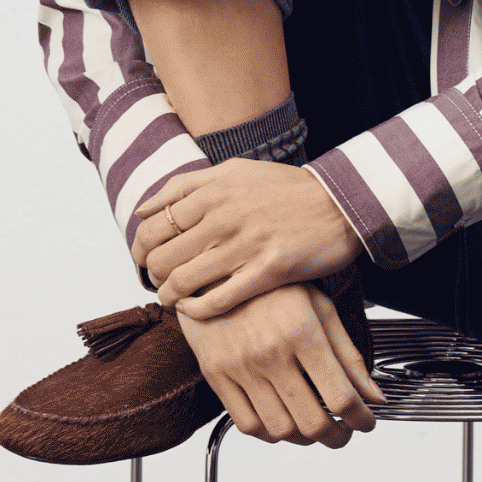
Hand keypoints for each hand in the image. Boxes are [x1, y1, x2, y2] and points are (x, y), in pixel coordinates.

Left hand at [134, 160, 361, 317]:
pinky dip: (195, 310)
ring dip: (169, 296)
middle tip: (159, 282)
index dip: (140, 249)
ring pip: (183, 282)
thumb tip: (143, 208)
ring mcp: (245, 246)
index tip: (145, 260)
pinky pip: (217, 300)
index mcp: (213, 192)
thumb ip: (187, 184)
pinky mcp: (268, 272)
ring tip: (173, 298)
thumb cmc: (286, 189)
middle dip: (152, 276)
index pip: (154, 227)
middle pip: (162, 257)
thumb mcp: (235, 171)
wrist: (342, 203)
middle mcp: (224, 218)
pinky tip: (193, 309)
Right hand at [180, 284, 385, 446]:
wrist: (214, 274)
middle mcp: (270, 353)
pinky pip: (247, 424)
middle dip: (337, 437)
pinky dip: (270, 434)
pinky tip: (282, 421)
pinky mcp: (217, 375)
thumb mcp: (320, 308)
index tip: (366, 422)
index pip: (340, 396)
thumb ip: (347, 355)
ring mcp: (240, 367)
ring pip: (280, 430)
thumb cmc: (272, 287)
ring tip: (314, 426)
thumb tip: (373, 395)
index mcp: (302, 333)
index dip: (361, 419)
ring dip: (305, 439)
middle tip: (344, 432)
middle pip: (312, 422)